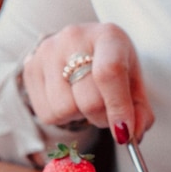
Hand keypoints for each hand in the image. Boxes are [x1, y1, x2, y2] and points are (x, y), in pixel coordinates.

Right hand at [23, 22, 153, 142]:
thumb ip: (140, 111)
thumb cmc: (111, 66)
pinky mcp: (30, 69)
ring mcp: (47, 52)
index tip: (124, 133)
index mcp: (108, 36)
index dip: (118, 108)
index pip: (109, 73)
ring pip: (66, 110)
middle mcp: (74, 37)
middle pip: (89, 99)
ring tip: (84, 100)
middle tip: (107, 112)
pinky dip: (62, 117)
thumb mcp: (133, 82)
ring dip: (80, 116)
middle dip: (103, 117)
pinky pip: (47, 114)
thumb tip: (132, 135)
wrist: (78, 48)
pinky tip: (68, 99)